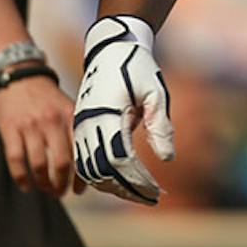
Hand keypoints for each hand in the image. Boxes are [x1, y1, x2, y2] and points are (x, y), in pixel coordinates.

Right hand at [0, 73, 82, 197]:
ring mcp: (30, 125)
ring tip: (45, 189)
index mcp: (70, 116)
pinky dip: (21, 177)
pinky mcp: (10, 129)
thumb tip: (94, 159)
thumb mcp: (69, 106)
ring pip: (38, 165)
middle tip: (60, 192)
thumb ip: (79, 130)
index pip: (81, 152)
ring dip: (43, 183)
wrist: (21, 76)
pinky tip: (25, 185)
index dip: (82, 177)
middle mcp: (52, 121)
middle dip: (61, 184)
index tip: (79, 190)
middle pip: (61, 163)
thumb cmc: (48, 98)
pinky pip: (15, 159)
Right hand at [72, 15, 173, 203]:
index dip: (138, 179)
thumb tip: (167, 158)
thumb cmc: (136, 67)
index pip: (121, 159)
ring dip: (111, 186)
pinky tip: (116, 183)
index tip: (156, 191)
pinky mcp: (79, 126)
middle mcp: (90, 123)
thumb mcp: (155, 91)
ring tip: (136, 194)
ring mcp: (81, 125)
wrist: (109, 48)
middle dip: (127, 188)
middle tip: (150, 198)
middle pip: (103, 170)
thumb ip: (160, 124)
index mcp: (109, 114)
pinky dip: (98, 176)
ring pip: (89, 168)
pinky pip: (82, 159)